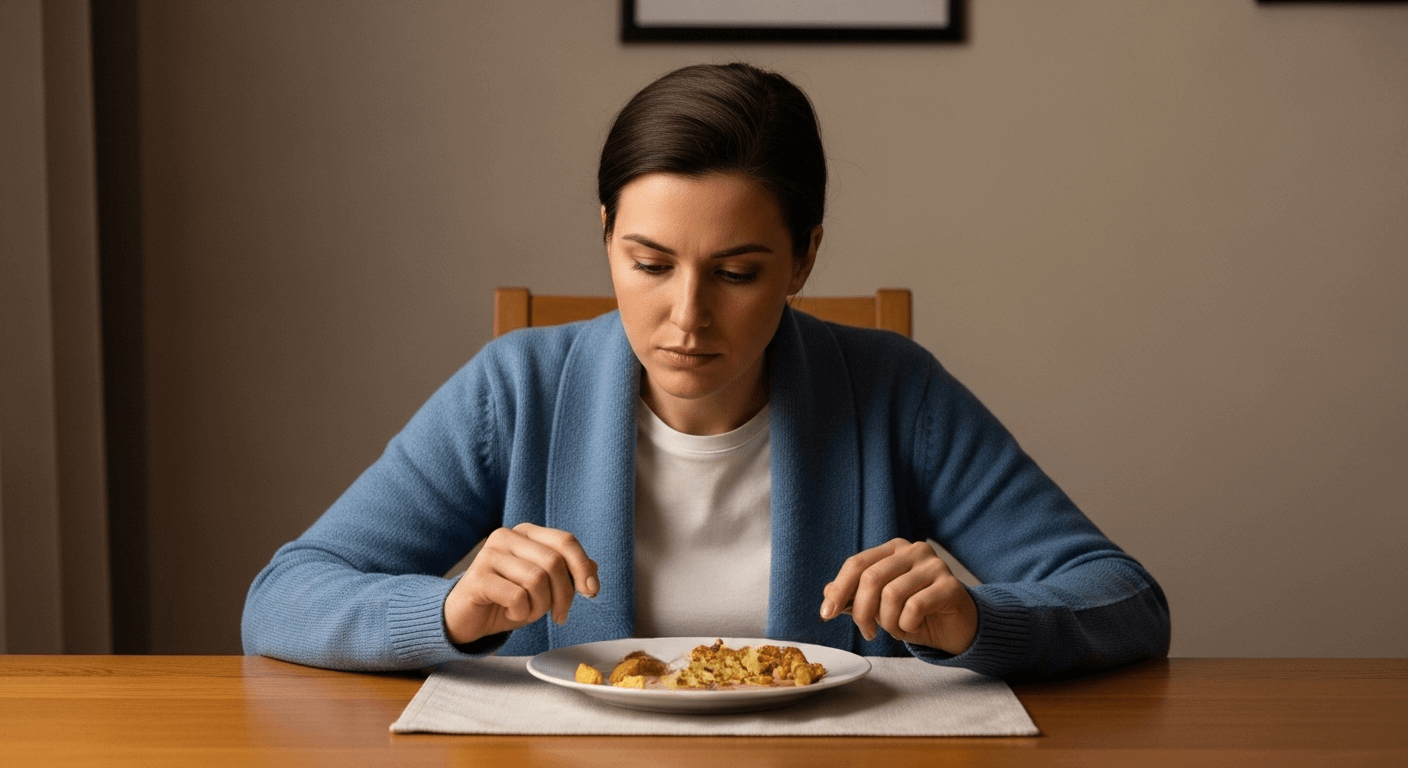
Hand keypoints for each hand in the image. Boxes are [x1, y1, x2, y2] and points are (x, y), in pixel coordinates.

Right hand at [443, 523, 598, 645]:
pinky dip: (521, 613)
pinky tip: (511, 614)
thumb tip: (593, 567)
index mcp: (526, 533)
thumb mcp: (543, 588)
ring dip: (540, 606)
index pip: (565, 541)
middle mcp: (507, 536)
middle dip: (564, 595)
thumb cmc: (507, 600)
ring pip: (537, 580)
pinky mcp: (477, 577)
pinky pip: (517, 596)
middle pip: (554, 562)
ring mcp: (490, 554)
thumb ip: (566, 574)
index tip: (592, 592)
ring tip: (528, 613)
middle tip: (560, 616)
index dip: (582, 567)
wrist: (465, 619)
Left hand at [820, 538, 976, 654]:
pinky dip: (907, 625)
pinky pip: (914, 607)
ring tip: (897, 629)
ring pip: (892, 595)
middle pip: (871, 578)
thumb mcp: (881, 606)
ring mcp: (934, 565)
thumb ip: (856, 596)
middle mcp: (914, 550)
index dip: (839, 589)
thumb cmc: (917, 614)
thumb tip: (828, 594)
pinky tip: (914, 627)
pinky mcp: (950, 585)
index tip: (827, 614)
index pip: (857, 563)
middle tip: (868, 633)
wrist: (957, 628)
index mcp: (894, 549)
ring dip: (888, 622)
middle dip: (862, 612)